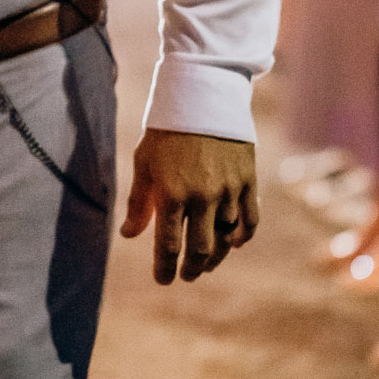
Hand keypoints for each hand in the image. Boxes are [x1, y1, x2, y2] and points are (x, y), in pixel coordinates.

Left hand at [122, 131, 258, 282]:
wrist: (203, 98)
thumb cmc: (166, 132)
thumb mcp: (144, 164)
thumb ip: (137, 202)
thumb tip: (128, 235)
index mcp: (171, 194)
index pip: (167, 246)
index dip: (164, 268)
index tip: (164, 280)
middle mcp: (201, 197)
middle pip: (199, 249)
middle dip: (191, 269)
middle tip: (187, 276)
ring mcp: (228, 190)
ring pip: (226, 238)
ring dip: (216, 257)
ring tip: (206, 265)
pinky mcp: (248, 181)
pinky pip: (250, 219)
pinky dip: (243, 236)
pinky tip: (234, 243)